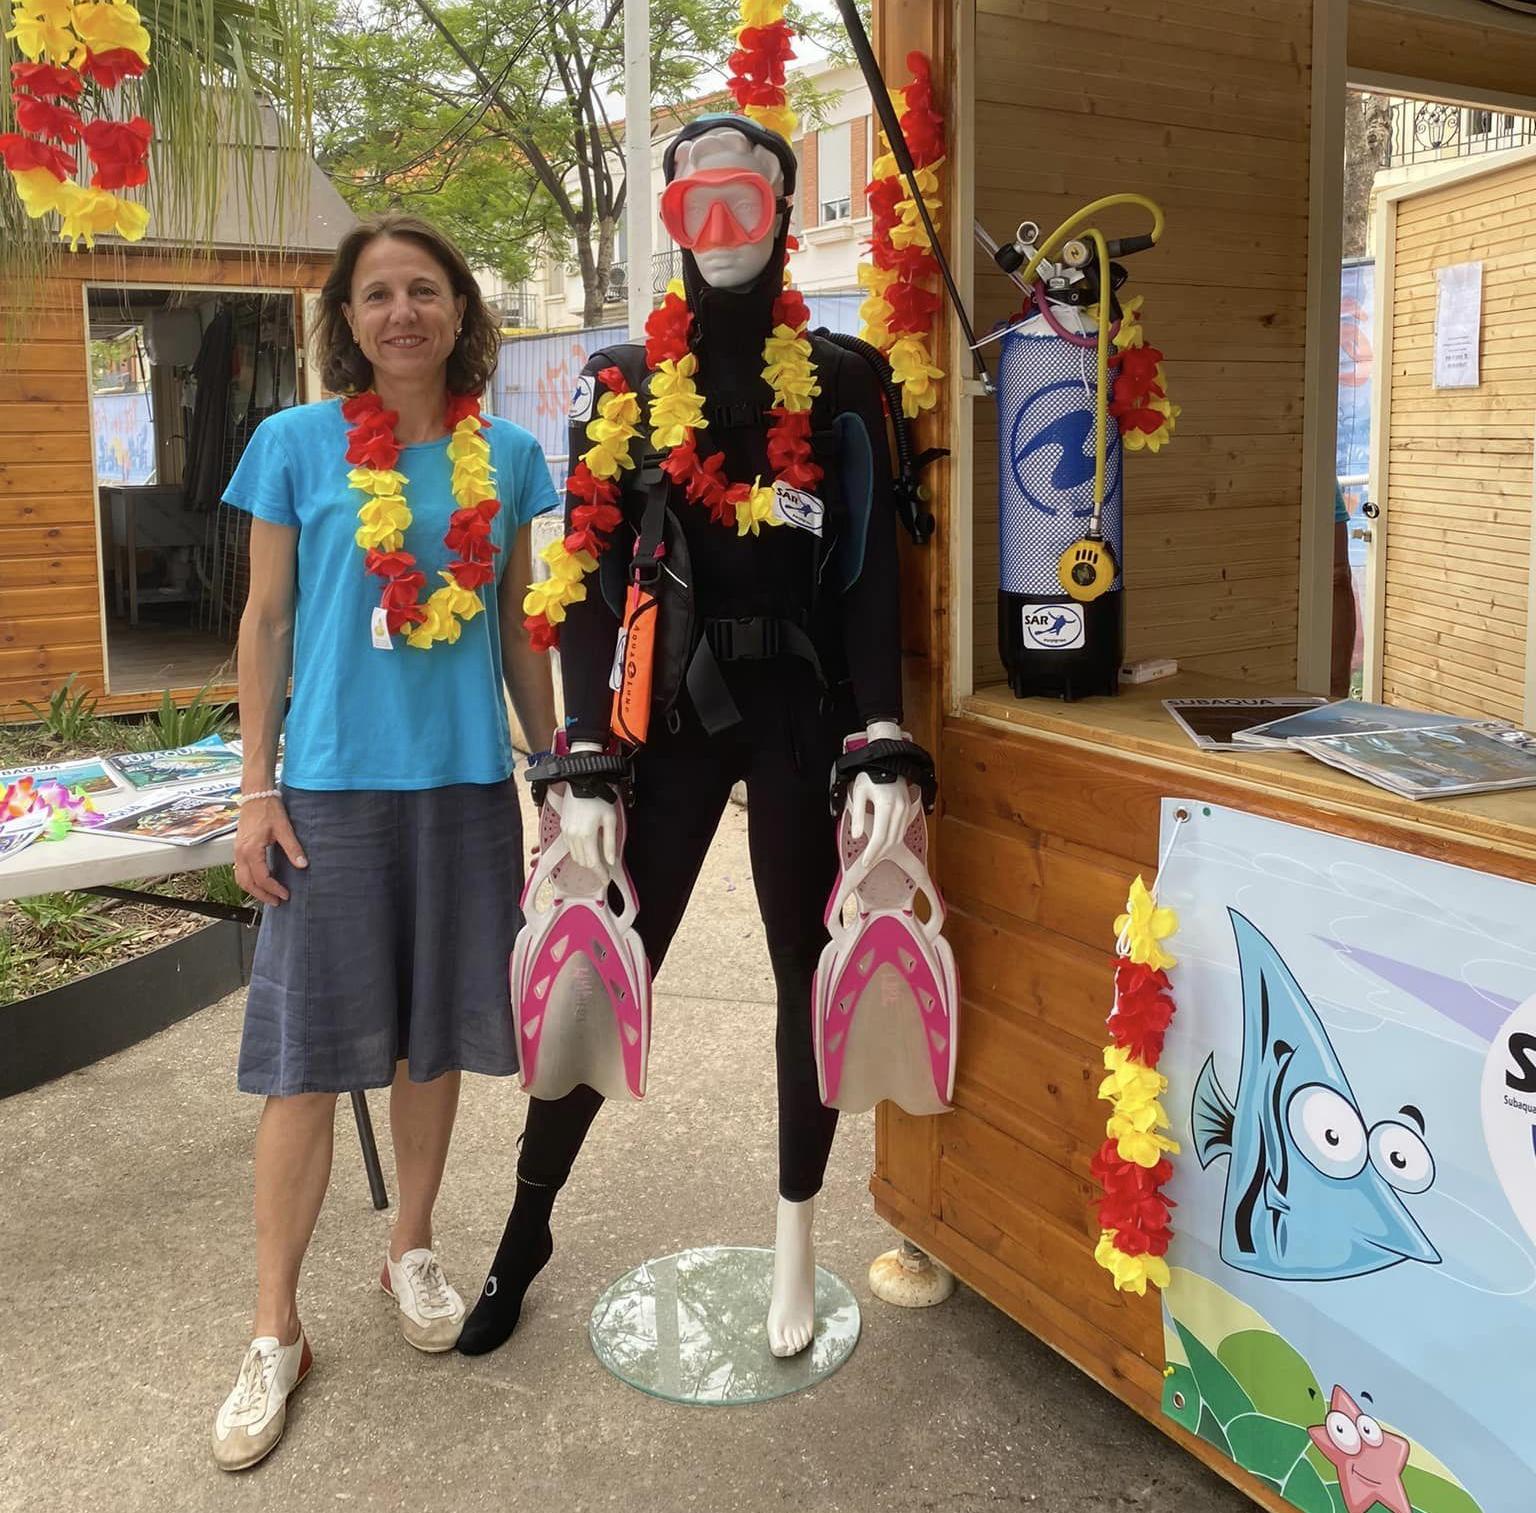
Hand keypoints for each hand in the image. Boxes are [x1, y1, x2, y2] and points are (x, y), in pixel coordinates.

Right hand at [234, 796, 306, 905]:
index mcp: (251, 850)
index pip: (261, 878)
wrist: (255, 796)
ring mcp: (237, 851)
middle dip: (261, 895)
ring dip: (253, 890)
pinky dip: (248, 881)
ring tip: (268, 895)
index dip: (274, 889)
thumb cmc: (268, 809)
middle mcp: (241, 853)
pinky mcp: (238, 848)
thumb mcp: (284, 828)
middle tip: (276, 901)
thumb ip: (293, 848)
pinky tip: (260, 882)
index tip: (285, 894)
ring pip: (241, 878)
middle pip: (247, 883)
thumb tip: (302, 864)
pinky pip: (239, 870)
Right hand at [561, 740, 617, 870]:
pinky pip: (569, 847)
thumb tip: (611, 861)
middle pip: (583, 862)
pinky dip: (578, 852)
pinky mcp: (563, 827)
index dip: (600, 873)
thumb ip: (610, 843)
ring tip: (597, 860)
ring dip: (586, 860)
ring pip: (575, 856)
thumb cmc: (600, 799)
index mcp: (586, 836)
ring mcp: (566, 832)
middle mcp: (573, 836)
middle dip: (594, 868)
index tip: (606, 879)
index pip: (593, 863)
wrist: (583, 782)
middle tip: (604, 870)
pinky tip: (587, 848)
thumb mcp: (611, 820)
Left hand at [847, 719, 906, 867]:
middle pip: (891, 840)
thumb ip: (858, 815)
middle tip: (869, 863)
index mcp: (886, 806)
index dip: (872, 852)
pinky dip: (894, 839)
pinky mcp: (908, 808)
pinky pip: (902, 829)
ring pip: (898, 837)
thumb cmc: (870, 774)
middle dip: (879, 854)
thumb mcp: (859, 792)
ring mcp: (906, 809)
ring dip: (888, 848)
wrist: (888, 759)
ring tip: (876, 856)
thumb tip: (857, 836)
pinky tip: (885, 843)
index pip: (880, 837)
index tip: (865, 862)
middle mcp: (899, 809)